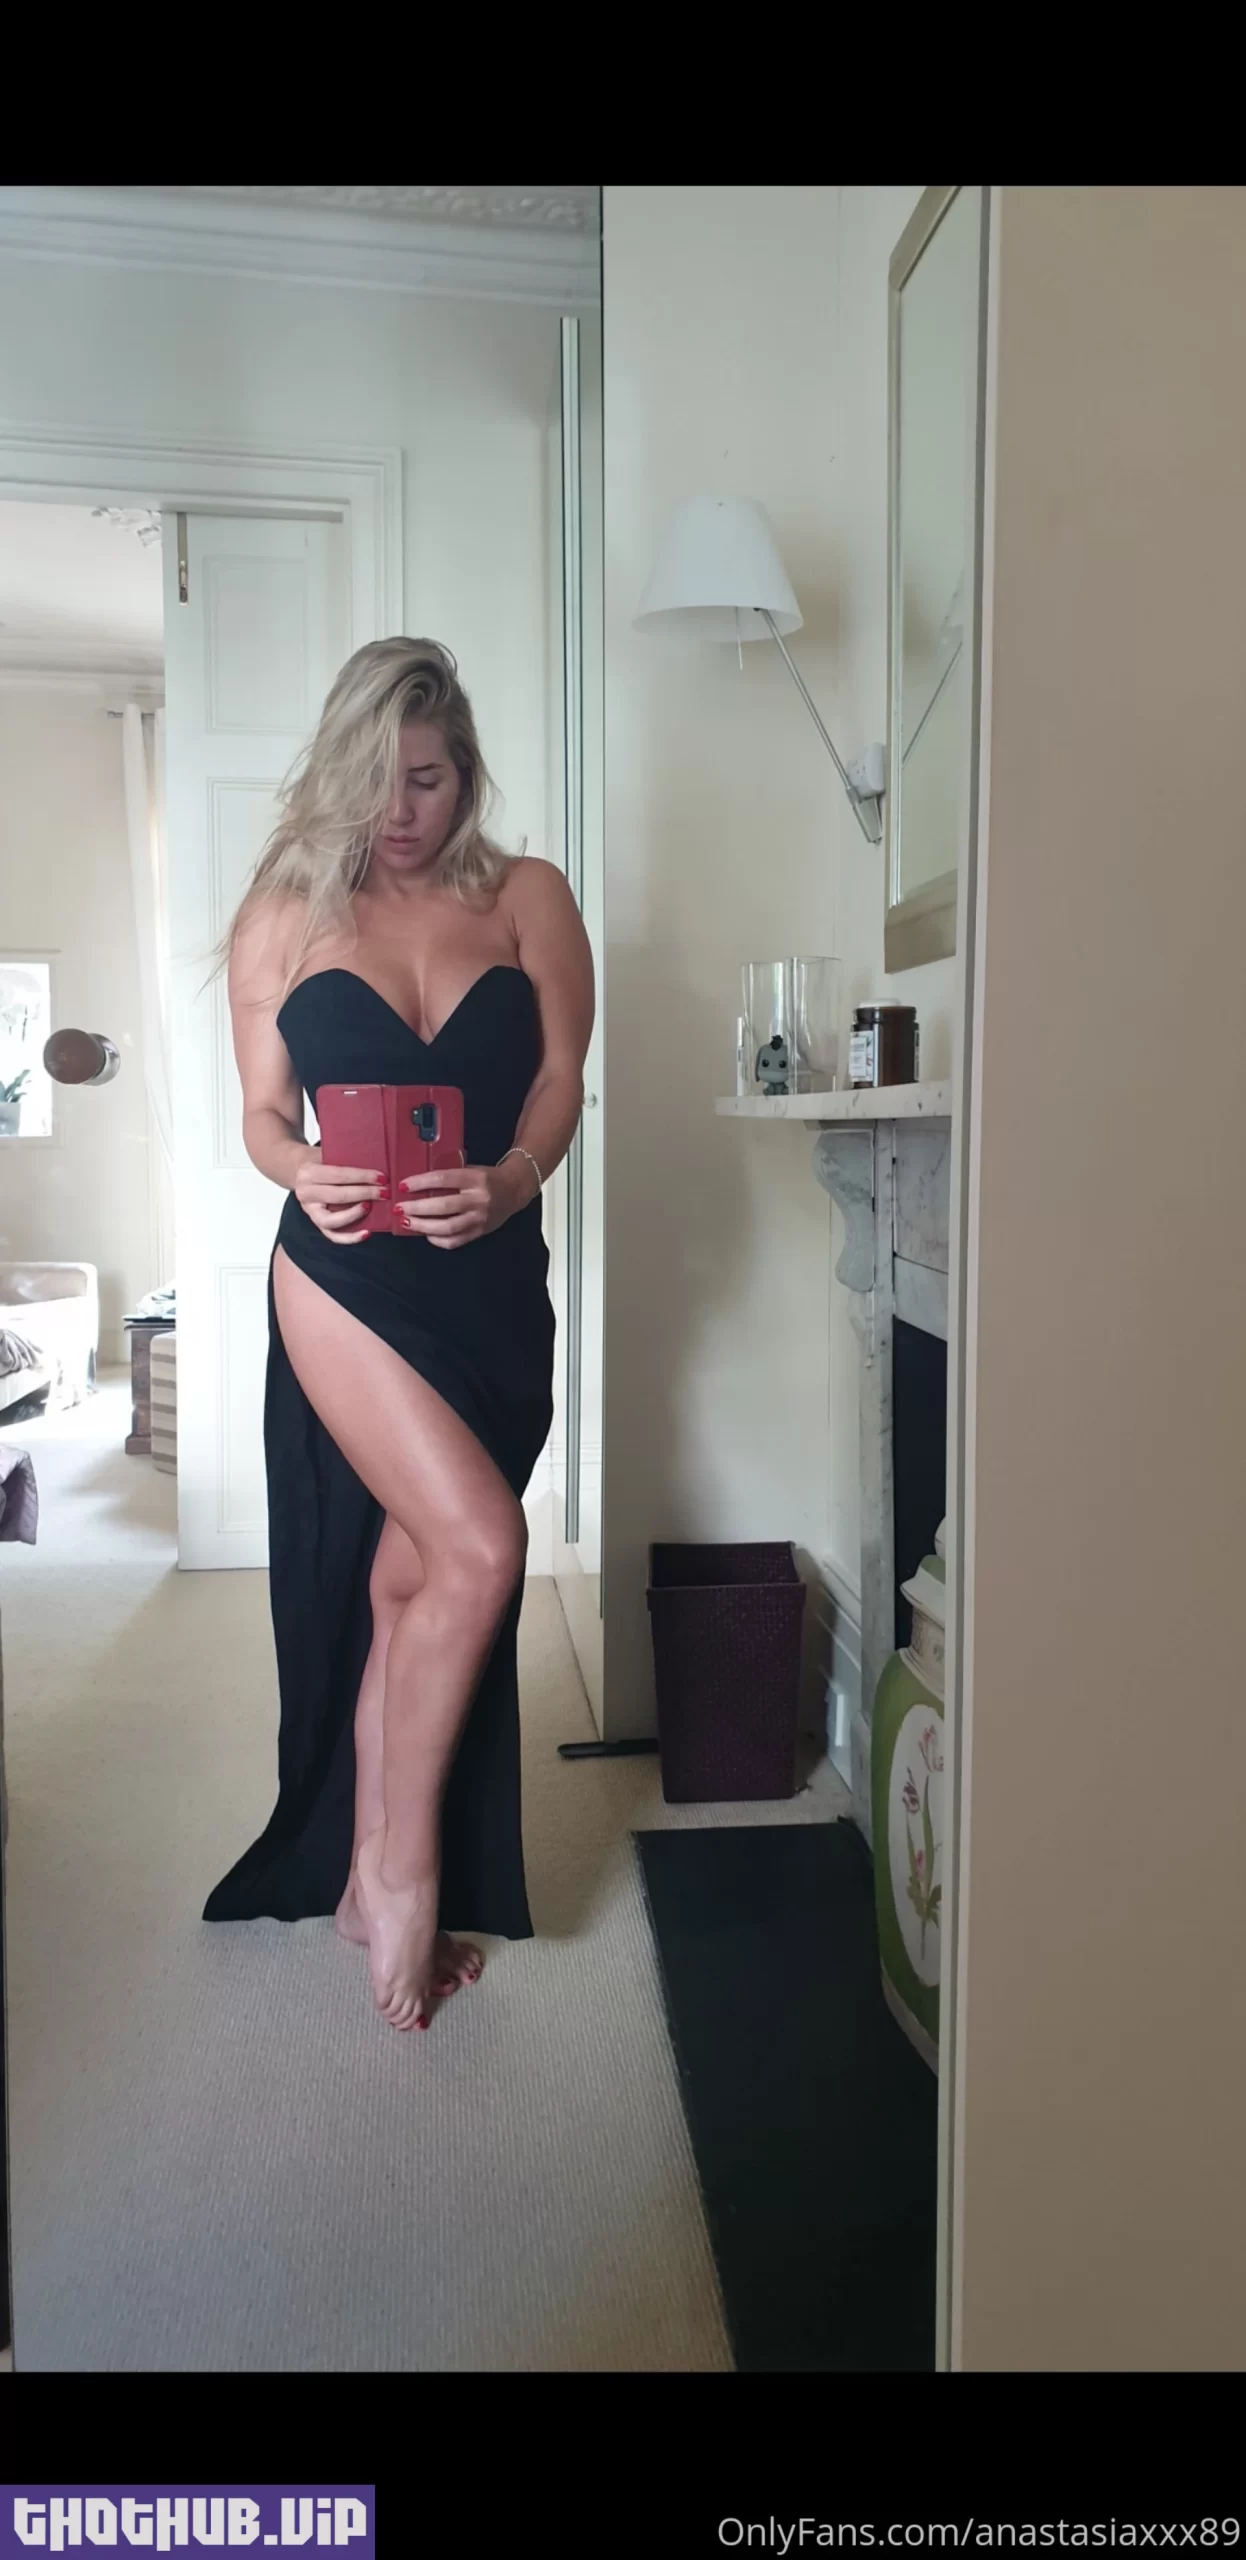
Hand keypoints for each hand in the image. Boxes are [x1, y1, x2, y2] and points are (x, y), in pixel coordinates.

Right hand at [293, 1145, 384, 1243]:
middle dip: (364, 1194)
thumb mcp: (329, 1155)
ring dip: (354, 1215)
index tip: (382, 1177)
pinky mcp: (316, 1224)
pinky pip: (333, 1236)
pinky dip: (350, 1237)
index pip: (338, 1175)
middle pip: (338, 1196)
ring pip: (331, 1220)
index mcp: (308, 1173)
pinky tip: (367, 1233)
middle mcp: (305, 1193)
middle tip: (384, 1192)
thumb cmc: (321, 1162)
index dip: (362, 1177)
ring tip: (370, 1207)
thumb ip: (346, 1160)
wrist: (300, 1172)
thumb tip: (377, 1165)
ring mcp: (310, 1211)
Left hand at [399, 1156, 533, 1248]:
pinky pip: (455, 1241)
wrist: (514, 1190)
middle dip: (417, 1208)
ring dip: (423, 1226)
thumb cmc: (487, 1177)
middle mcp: (479, 1200)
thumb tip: (416, 1186)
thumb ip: (449, 1178)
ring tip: (407, 1222)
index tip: (403, 1185)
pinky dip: (437, 1240)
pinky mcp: (480, 1232)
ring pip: (448, 1227)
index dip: (421, 1183)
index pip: (443, 1180)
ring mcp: (480, 1219)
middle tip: (400, 1208)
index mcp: (475, 1179)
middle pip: (443, 1206)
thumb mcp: (470, 1169)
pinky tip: (426, 1234)